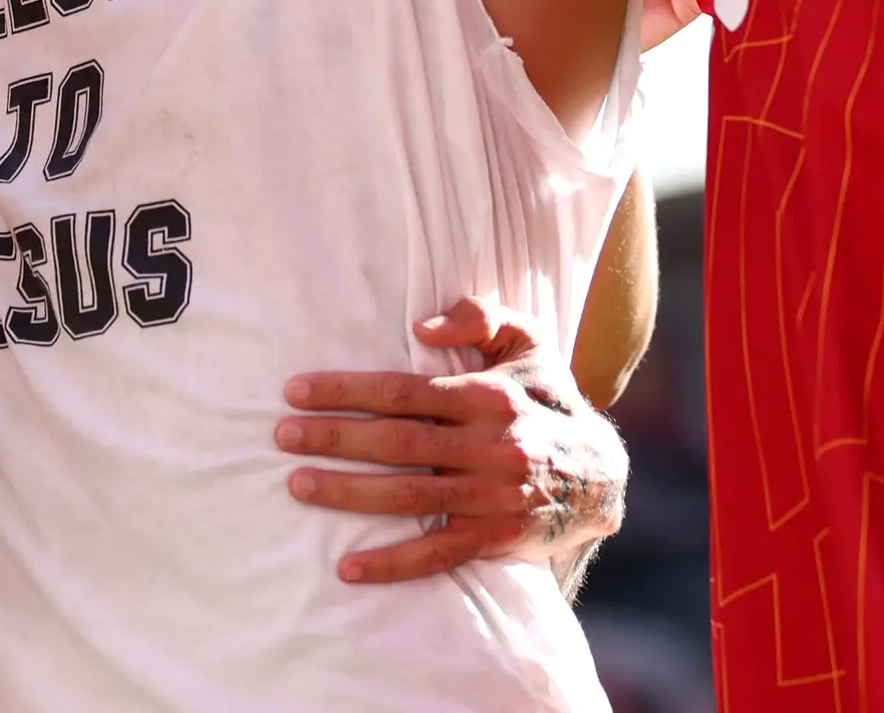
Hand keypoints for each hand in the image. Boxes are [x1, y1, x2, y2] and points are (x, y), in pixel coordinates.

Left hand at [277, 298, 626, 584]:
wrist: (602, 473)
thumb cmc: (548, 397)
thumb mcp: (528, 341)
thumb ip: (479, 316)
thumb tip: (421, 327)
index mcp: (488, 393)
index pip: (402, 390)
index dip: (346, 390)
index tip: (296, 391)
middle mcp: (489, 444)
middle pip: (395, 442)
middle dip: (333, 438)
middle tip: (281, 436)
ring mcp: (491, 495)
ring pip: (408, 496)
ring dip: (348, 493)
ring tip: (298, 485)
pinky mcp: (495, 537)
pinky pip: (436, 554)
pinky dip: (391, 563)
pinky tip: (347, 567)